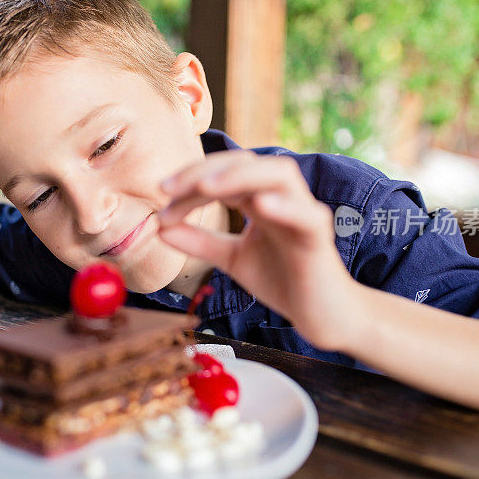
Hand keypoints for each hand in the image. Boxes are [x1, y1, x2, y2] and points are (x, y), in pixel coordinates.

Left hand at [157, 150, 361, 350]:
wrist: (320, 315)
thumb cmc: (282, 280)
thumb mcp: (232, 258)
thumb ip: (200, 242)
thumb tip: (159, 227)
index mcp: (259, 197)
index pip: (222, 173)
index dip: (189, 180)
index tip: (161, 197)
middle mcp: (281, 197)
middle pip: (245, 163)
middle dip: (204, 170)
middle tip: (168, 188)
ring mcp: (302, 212)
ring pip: (279, 174)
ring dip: (240, 176)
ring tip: (204, 187)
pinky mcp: (319, 236)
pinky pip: (306, 213)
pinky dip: (285, 206)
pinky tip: (260, 205)